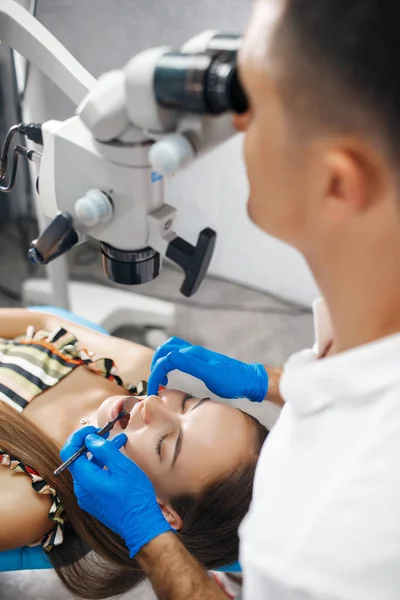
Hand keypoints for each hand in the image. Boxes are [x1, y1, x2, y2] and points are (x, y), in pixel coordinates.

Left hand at [60, 427, 171, 557]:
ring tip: (119, 441)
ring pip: (88, 468)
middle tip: (108, 433)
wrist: (141, 526)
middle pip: (79, 460)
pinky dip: (103, 466)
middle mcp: (81, 488)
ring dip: (101, 454)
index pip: (69, 452)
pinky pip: (93, 478)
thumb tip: (90, 439)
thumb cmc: (135, 496)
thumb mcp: (123, 468)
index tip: (93, 430)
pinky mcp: (94, 501)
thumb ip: (104, 450)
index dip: (78, 437)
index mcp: (86, 479)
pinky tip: (118, 460)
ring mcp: (87, 496)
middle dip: (92, 444)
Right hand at [148, 337, 267, 401]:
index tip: (155, 391)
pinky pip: (176, 356)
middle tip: (155, 384)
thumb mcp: (212, 375)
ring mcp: (195, 355)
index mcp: (193, 354)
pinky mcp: (198, 361)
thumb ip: (191, 365)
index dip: (155, 374)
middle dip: (155, 367)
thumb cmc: (233, 380)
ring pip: (169, 350)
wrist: (249, 380)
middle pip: (163, 350)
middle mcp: (192, 351)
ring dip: (160, 363)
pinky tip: (170, 376)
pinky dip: (167, 364)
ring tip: (160, 379)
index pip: (165, 359)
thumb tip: (169, 358)